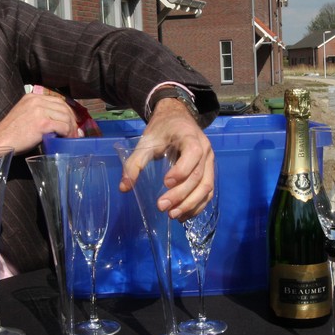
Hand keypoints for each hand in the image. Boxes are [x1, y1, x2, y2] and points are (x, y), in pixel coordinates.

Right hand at [0, 91, 79, 153]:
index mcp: (32, 97)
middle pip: (63, 107)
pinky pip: (62, 126)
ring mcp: (39, 110)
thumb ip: (39, 113)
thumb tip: (59, 122)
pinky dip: (67, 133)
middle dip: (72, 120)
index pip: (57, 100)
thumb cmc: (11, 133)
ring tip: (71, 137)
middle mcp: (36, 100)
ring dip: (71, 128)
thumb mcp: (24, 115)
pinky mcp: (42, 122)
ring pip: (65, 116)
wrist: (0, 141)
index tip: (71, 122)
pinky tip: (66, 139)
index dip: (67, 111)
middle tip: (75, 132)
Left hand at [119, 98, 213, 219]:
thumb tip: (124, 188)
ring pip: (206, 187)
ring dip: (190, 204)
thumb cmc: (162, 129)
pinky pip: (208, 192)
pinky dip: (197, 205)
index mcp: (190, 137)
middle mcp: (205, 149)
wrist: (177, 118)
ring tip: (172, 216)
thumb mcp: (146, 141)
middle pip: (198, 176)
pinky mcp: (209, 172)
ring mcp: (209, 162)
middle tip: (162, 206)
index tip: (165, 183)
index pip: (192, 154)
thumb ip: (135, 163)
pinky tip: (183, 215)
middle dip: (181, 195)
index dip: (181, 171)